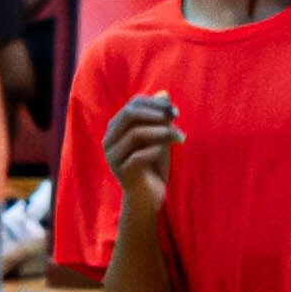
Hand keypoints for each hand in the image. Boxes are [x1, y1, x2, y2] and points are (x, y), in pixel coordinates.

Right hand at [102, 87, 179, 206]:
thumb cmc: (154, 165)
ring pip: (136, 133)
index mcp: (116, 128)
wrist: (148, 198)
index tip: (175, 111)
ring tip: (180, 137)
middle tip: (176, 118)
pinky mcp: (121, 172)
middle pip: (129, 114)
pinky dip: (156, 150)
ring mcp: (113, 157)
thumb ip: (159, 117)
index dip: (155, 103)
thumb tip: (164, 93)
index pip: (133, 104)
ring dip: (162, 132)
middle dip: (156, 114)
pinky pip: (140, 155)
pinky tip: (167, 151)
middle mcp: (109, 140)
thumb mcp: (159, 138)